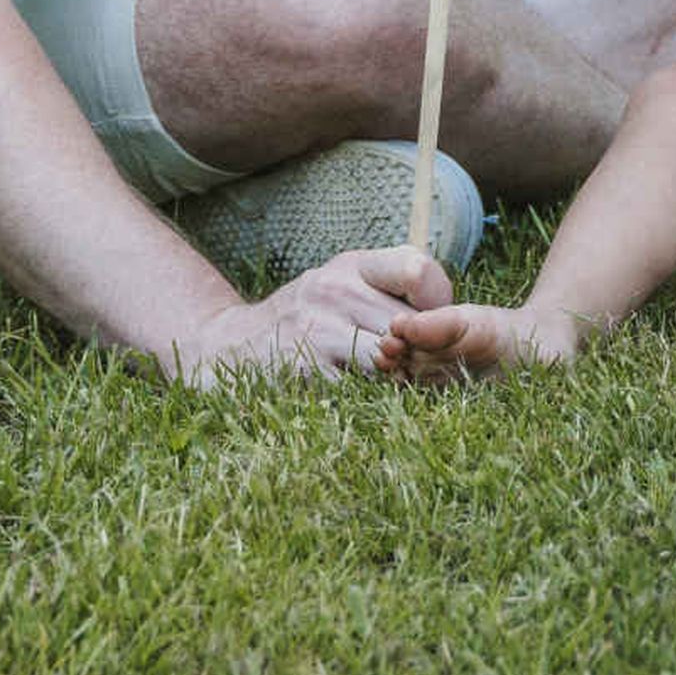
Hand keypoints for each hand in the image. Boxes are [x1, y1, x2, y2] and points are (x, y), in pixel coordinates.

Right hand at [158, 245, 452, 386]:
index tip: (434, 330)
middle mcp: (334, 289)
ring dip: (400, 382)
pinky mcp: (303, 370)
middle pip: (410, 328)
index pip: (419, 270)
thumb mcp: (342, 286)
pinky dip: (371, 404)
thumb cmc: (304, 319)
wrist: (226, 347)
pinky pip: (356, 393)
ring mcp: (317, 329)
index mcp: (353, 266)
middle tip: (427, 376)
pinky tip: (370, 409)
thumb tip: (449, 320)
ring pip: (388, 362)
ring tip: (399, 391)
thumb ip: (390, 292)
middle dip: (424, 356)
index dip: (440, 306)